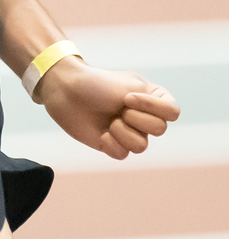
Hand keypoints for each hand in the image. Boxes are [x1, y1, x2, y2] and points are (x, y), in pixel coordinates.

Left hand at [40, 58, 179, 159]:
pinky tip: (101, 133)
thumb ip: (155, 102)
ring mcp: (129, 132)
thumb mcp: (131, 85)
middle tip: (118, 109)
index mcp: (154, 99)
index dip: (151, 108)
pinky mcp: (112, 144)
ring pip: (141, 146)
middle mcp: (144, 117)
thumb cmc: (97, 83)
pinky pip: (123, 155)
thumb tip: (160, 126)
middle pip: (159, 130)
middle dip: (135, 119)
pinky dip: (111, 143)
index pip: (172, 113)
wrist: (65, 90)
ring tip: (109, 122)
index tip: (127, 98)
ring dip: (122, 132)